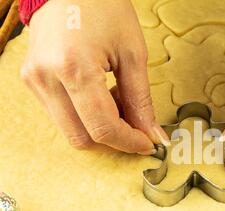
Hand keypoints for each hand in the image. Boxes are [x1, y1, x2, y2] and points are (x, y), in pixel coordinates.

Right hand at [21, 0, 168, 154]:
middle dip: (114, 141)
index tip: (148, 143)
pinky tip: (102, 97)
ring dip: (100, 129)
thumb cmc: (104, 9)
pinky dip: (86, 117)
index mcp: (74, 68)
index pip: (102, 128)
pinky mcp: (32, 81)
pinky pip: (61, 116)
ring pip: (70, 131)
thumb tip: (152, 134)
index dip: (129, 142)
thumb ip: (141, 100)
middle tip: (137, 128)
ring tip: (119, 102)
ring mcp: (35, 80)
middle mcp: (46, 78)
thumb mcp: (133, 54)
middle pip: (82, 138)